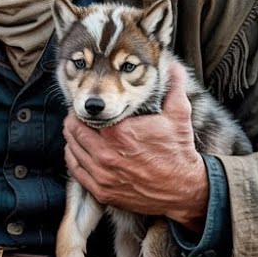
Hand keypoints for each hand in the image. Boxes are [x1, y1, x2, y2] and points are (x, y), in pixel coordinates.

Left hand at [63, 61, 209, 231]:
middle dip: (75, 120)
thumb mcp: (179, 115)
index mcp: (119, 132)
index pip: (86, 114)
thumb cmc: (180, 152)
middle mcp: (105, 154)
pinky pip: (76, 172)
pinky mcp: (103, 191)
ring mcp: (102, 175)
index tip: (89, 105)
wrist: (185, 190)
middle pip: (73, 131)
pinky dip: (74, 159)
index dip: (84, 107)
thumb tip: (173, 65)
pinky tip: (78, 152)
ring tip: (79, 131)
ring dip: (73, 139)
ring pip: (72, 150)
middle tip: (80, 116)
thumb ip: (174, 86)